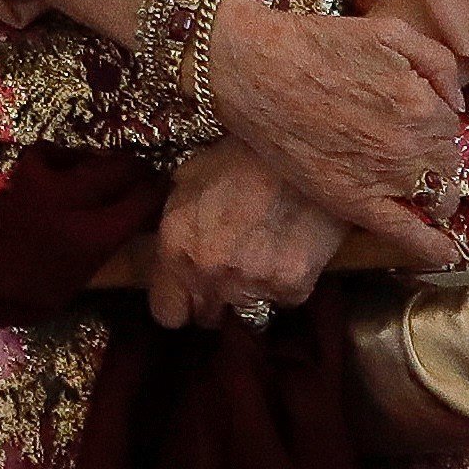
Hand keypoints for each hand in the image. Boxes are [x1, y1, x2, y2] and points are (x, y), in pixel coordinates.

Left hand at [146, 140, 352, 328]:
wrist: (300, 152)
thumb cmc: (240, 158)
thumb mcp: (187, 182)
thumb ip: (176, 229)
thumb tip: (169, 252)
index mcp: (176, 248)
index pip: (167, 313)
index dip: (178, 305)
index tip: (188, 297)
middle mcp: (209, 272)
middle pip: (207, 316)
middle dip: (215, 299)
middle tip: (230, 270)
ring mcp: (252, 282)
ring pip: (248, 311)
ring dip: (252, 291)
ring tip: (262, 254)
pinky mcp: (293, 285)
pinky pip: (285, 299)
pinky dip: (287, 284)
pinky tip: (289, 251)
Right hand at [205, 0, 467, 264]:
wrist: (252, 69)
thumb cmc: (314, 44)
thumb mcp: (389, 31)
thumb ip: (438, 61)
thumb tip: (457, 102)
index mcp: (425, 106)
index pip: (450, 123)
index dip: (431, 118)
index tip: (409, 113)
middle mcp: (411, 146)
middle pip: (447, 159)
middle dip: (431, 151)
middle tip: (396, 138)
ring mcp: (384, 178)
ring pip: (436, 194)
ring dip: (433, 188)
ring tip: (410, 179)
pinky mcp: (353, 201)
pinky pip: (406, 233)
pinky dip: (431, 247)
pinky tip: (445, 254)